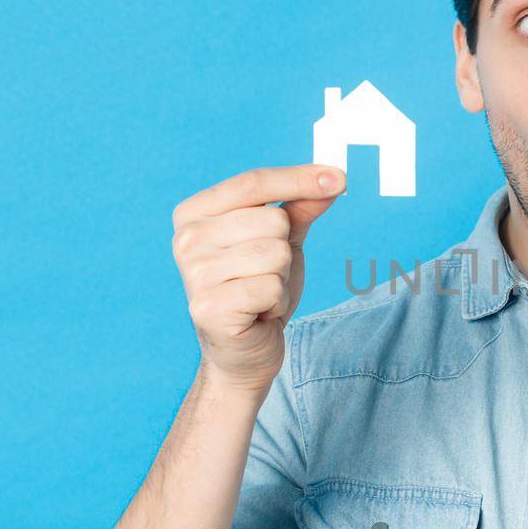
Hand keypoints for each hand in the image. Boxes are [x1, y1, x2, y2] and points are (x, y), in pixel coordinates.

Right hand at [171, 164, 344, 393]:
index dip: (299, 178)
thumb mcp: (283, 241)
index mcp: (195, 213)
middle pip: (272, 221)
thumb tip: (333, 178)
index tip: (340, 177)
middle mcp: (187, 239)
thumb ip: (301, 207)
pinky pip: (271, 287)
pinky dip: (276, 302)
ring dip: (281, 279)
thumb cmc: (258, 289)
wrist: (244, 351)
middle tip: (265, 275)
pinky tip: (258, 313)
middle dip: (284, 251)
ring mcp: (194, 273)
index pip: (253, 182)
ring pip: (276, 255)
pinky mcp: (208, 307)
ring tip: (260, 295)